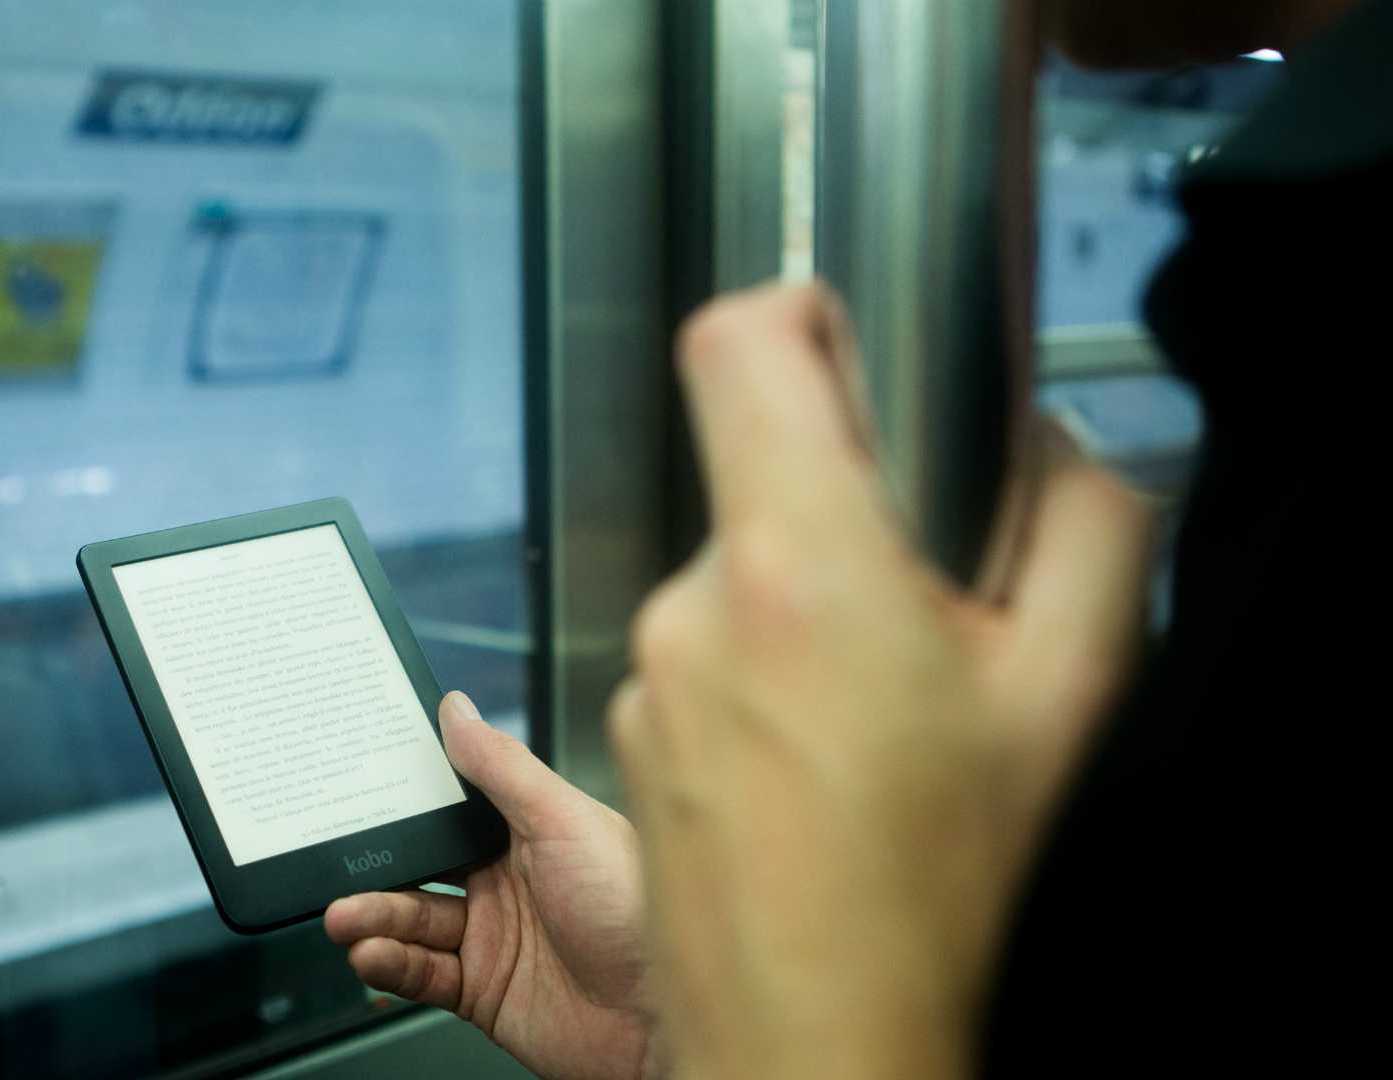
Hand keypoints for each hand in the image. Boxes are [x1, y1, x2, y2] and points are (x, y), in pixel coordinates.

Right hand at [326, 691, 660, 1079]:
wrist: (662, 1019)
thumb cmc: (639, 913)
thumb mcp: (565, 822)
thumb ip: (504, 768)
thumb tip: (457, 711)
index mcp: (529, 832)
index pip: (452, 806)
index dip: (406, 800)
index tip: (357, 789)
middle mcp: (507, 882)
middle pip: (421, 865)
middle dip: (375, 866)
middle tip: (339, 864)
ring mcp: (494, 939)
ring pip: (411, 920)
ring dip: (373, 917)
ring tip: (347, 919)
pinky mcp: (483, 991)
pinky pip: (420, 973)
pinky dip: (390, 965)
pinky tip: (374, 955)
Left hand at [608, 284, 1156, 1079]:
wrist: (822, 1039)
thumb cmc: (936, 891)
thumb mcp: (1069, 693)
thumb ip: (1085, 526)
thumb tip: (1059, 448)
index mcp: (797, 565)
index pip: (735, 345)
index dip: (794, 310)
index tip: (845, 340)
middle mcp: (695, 606)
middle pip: (758, 473)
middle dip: (848, 510)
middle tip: (929, 612)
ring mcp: (649, 674)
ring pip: (740, 576)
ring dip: (811, 609)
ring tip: (882, 715)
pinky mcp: (630, 734)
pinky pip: (706, 654)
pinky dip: (767, 674)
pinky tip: (829, 761)